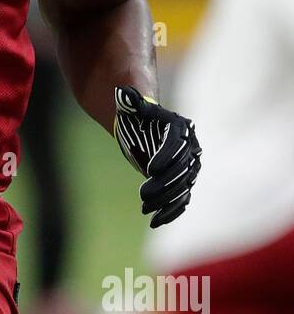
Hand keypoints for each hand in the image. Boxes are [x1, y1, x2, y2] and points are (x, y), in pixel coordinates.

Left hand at [113, 85, 200, 227]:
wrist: (144, 126)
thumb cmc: (137, 115)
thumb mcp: (133, 106)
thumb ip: (130, 101)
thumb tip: (123, 91)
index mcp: (181, 129)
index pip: (177, 145)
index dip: (165, 157)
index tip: (149, 169)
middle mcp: (190, 149)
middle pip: (181, 170)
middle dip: (163, 184)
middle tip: (143, 195)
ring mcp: (188, 168)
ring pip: (182, 188)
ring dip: (165, 201)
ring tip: (146, 209)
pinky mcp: (182, 183)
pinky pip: (180, 200)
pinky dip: (170, 212)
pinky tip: (155, 222)